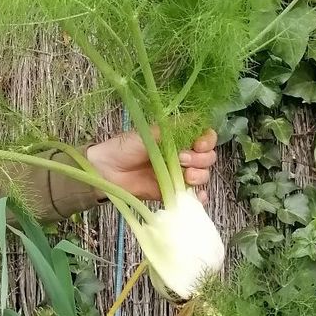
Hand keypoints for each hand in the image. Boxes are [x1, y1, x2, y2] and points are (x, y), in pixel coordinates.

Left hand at [85, 128, 217, 203]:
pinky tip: (196, 195)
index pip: (205, 139)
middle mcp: (181, 157)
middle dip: (201, 159)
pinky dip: (199, 197)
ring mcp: (177, 176)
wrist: (107, 171)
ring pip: (203, 176)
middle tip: (182, 159)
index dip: (207, 142)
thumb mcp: (151, 133)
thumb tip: (198, 119)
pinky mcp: (171, 192)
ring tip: (185, 176)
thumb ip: (175, 128)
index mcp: (177, 140)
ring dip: (199, 176)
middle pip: (207, 158)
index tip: (199, 144)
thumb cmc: (125, 148)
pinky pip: (192, 196)